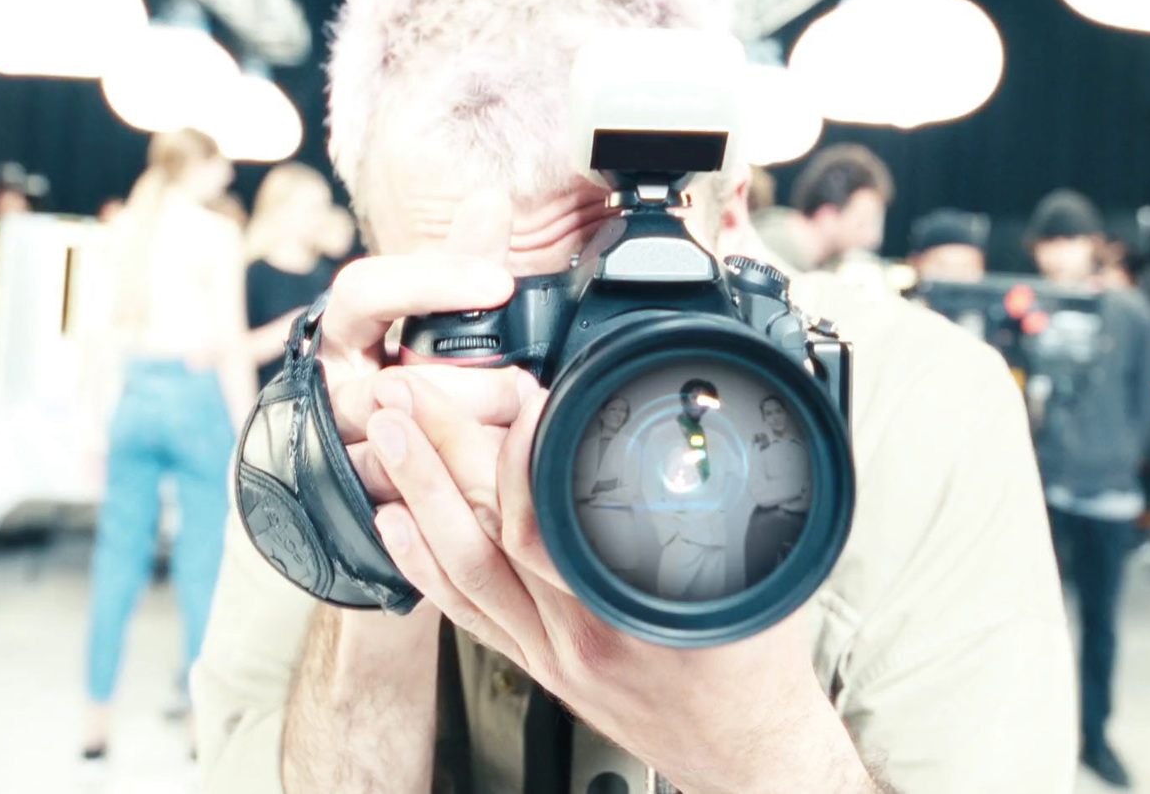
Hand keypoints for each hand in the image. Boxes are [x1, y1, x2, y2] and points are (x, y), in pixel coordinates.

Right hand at [315, 189, 534, 503]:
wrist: (356, 465)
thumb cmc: (405, 375)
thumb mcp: (428, 318)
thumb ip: (459, 263)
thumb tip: (491, 200)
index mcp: (343, 332)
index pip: (364, 290)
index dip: (430, 282)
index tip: (499, 283)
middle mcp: (331, 388)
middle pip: (396, 379)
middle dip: (472, 383)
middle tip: (523, 386)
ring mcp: (338, 448)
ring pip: (401, 443)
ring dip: (471, 438)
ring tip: (516, 432)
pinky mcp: (357, 501)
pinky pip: (408, 498)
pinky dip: (460, 486)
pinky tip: (499, 477)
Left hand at [368, 377, 871, 793]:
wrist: (746, 753)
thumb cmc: (756, 674)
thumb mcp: (763, 577)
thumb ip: (734, 509)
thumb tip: (719, 440)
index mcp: (629, 604)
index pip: (548, 516)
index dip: (519, 451)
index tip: (513, 396)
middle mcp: (577, 631)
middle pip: (487, 531)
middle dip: (442, 454)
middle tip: (409, 398)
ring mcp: (550, 652)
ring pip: (464, 567)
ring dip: (419, 495)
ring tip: (387, 440)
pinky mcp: (539, 664)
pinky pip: (465, 611)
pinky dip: (423, 564)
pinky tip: (395, 524)